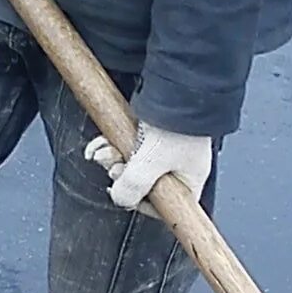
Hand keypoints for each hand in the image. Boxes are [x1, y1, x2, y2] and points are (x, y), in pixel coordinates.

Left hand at [85, 121, 212, 212]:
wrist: (178, 86)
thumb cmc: (177, 123)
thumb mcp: (152, 162)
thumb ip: (133, 186)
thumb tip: (120, 198)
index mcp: (189, 179)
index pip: (165, 206)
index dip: (140, 202)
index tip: (125, 194)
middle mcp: (179, 165)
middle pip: (144, 182)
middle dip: (120, 174)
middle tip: (112, 165)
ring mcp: (165, 147)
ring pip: (132, 162)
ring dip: (112, 157)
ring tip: (103, 150)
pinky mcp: (153, 130)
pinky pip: (129, 144)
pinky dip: (112, 143)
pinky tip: (101, 142)